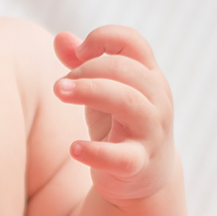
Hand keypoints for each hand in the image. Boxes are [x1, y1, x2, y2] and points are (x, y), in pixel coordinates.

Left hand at [53, 25, 175, 204]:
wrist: (145, 177)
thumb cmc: (119, 124)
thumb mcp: (102, 92)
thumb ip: (82, 65)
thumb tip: (61, 38)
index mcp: (149, 77)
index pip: (133, 43)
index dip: (103, 38)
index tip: (78, 53)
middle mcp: (157, 100)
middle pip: (126, 69)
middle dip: (87, 70)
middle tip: (60, 85)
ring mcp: (151, 132)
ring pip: (127, 102)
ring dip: (90, 92)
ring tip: (60, 92)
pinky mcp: (139, 164)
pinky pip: (120, 156)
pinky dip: (95, 152)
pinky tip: (74, 148)